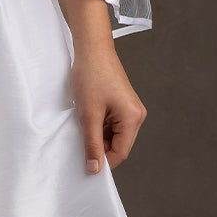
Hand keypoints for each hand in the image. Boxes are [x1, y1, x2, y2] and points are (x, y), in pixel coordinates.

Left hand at [68, 33, 146, 173]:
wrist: (91, 49)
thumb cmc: (91, 76)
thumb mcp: (88, 115)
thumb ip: (92, 144)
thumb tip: (95, 168)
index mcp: (133, 118)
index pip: (121, 152)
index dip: (104, 162)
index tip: (86, 167)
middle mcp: (136, 115)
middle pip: (119, 145)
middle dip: (100, 148)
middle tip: (80, 144)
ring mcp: (130, 109)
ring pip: (113, 135)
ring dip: (97, 136)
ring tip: (82, 125)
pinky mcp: (122, 105)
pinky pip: (111, 125)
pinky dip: (98, 126)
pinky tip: (87, 119)